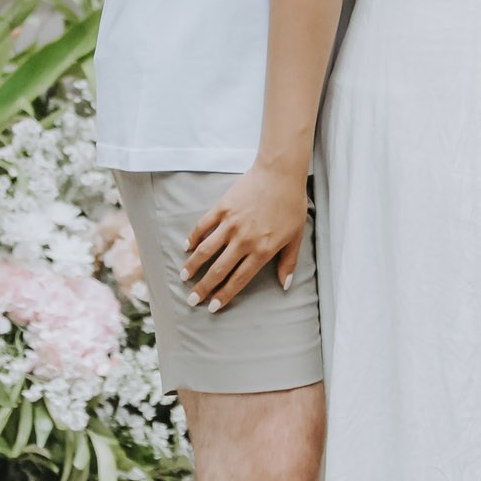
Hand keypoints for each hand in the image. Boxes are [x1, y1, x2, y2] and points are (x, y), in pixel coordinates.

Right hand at [183, 163, 307, 310]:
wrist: (281, 173)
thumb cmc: (291, 205)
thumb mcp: (296, 236)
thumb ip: (289, 262)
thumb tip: (285, 285)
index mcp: (262, 250)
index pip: (238, 279)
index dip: (224, 295)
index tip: (212, 307)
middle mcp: (244, 240)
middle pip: (219, 270)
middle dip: (204, 287)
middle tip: (192, 299)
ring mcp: (231, 223)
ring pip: (206, 250)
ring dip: (193, 265)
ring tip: (184, 277)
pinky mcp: (223, 208)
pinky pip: (203, 226)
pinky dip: (193, 237)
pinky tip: (187, 247)